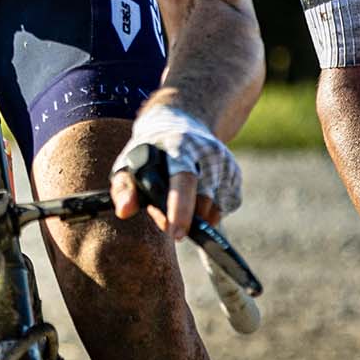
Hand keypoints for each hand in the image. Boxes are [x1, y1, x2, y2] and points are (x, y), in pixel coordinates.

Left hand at [112, 104, 239, 237]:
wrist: (181, 125)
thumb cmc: (150, 152)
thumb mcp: (129, 164)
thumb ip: (124, 188)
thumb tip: (124, 211)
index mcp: (178, 146)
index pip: (184, 179)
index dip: (181, 208)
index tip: (176, 233)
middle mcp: (207, 152)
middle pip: (202, 201)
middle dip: (184, 220)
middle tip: (167, 220)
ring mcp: (225, 163)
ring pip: (215, 210)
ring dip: (196, 217)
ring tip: (177, 201)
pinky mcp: (235, 174)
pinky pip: (224, 208)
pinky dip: (209, 212)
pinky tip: (195, 195)